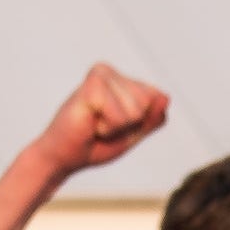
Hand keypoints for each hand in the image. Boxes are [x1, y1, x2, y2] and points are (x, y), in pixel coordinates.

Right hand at [34, 62, 171, 180]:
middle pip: (149, 103)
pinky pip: (120, 116)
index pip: (159, 98)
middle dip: (130, 125)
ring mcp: (101, 75)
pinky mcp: (92, 86)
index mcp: (123, 79)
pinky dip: (107, 128)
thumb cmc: (96, 145)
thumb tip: (165, 98)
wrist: (64, 158)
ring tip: (95, 124)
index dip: (141, 122)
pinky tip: (89, 123)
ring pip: (136, 109)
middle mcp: (111, 72)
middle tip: (103, 126)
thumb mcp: (134, 134)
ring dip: (117, 127)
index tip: (116, 126)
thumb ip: (152, 118)